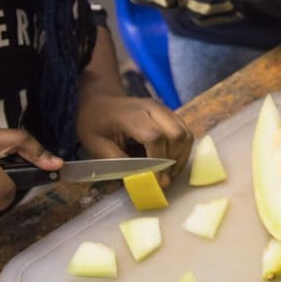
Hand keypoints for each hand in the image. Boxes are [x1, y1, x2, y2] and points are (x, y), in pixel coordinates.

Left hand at [77, 92, 193, 186]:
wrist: (101, 100)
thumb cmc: (95, 122)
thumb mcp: (96, 144)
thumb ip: (117, 161)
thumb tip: (141, 179)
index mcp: (131, 114)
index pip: (154, 137)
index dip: (157, 162)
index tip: (154, 182)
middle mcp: (153, 108)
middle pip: (177, 134)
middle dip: (174, 161)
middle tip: (163, 180)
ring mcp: (164, 109)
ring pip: (186, 134)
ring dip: (181, 158)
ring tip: (167, 175)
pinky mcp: (170, 114)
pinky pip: (185, 133)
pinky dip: (182, 152)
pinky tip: (171, 165)